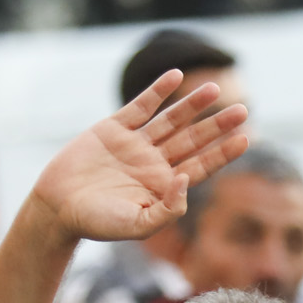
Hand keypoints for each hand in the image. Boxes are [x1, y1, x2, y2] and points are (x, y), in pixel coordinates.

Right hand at [27, 71, 249, 243]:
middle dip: (217, 125)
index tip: (245, 138)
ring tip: (215, 88)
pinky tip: (175, 76)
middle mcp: (153, 162)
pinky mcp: (113, 128)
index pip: (201, 166)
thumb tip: (187, 179)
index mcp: (163, 186)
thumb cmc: (97, 224)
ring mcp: (134, 143)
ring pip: (171, 120)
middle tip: (243, 110)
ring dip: (193, 104)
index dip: (223, 153)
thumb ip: (168, 209)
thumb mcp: (138, 225)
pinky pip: (140, 106)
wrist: (57, 208)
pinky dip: (157, 91)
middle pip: (193, 140)